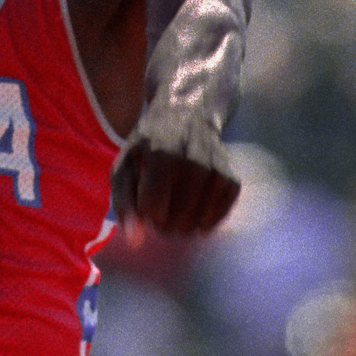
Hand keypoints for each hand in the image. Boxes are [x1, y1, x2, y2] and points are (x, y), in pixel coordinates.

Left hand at [111, 116, 239, 234]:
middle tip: (161, 207)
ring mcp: (215, 170)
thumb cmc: (148, 145)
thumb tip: (135, 241)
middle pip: (177, 220)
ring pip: (198, 222)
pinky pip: (219, 216)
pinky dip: (205, 220)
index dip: (145, 214)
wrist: (187, 114)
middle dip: (164, 222)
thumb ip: (123, 202)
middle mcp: (191, 162)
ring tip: (175, 208)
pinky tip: (194, 209)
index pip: (153, 208)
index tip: (145, 203)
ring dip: (183, 224)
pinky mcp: (231, 178)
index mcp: (160, 155)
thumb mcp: (125, 164)